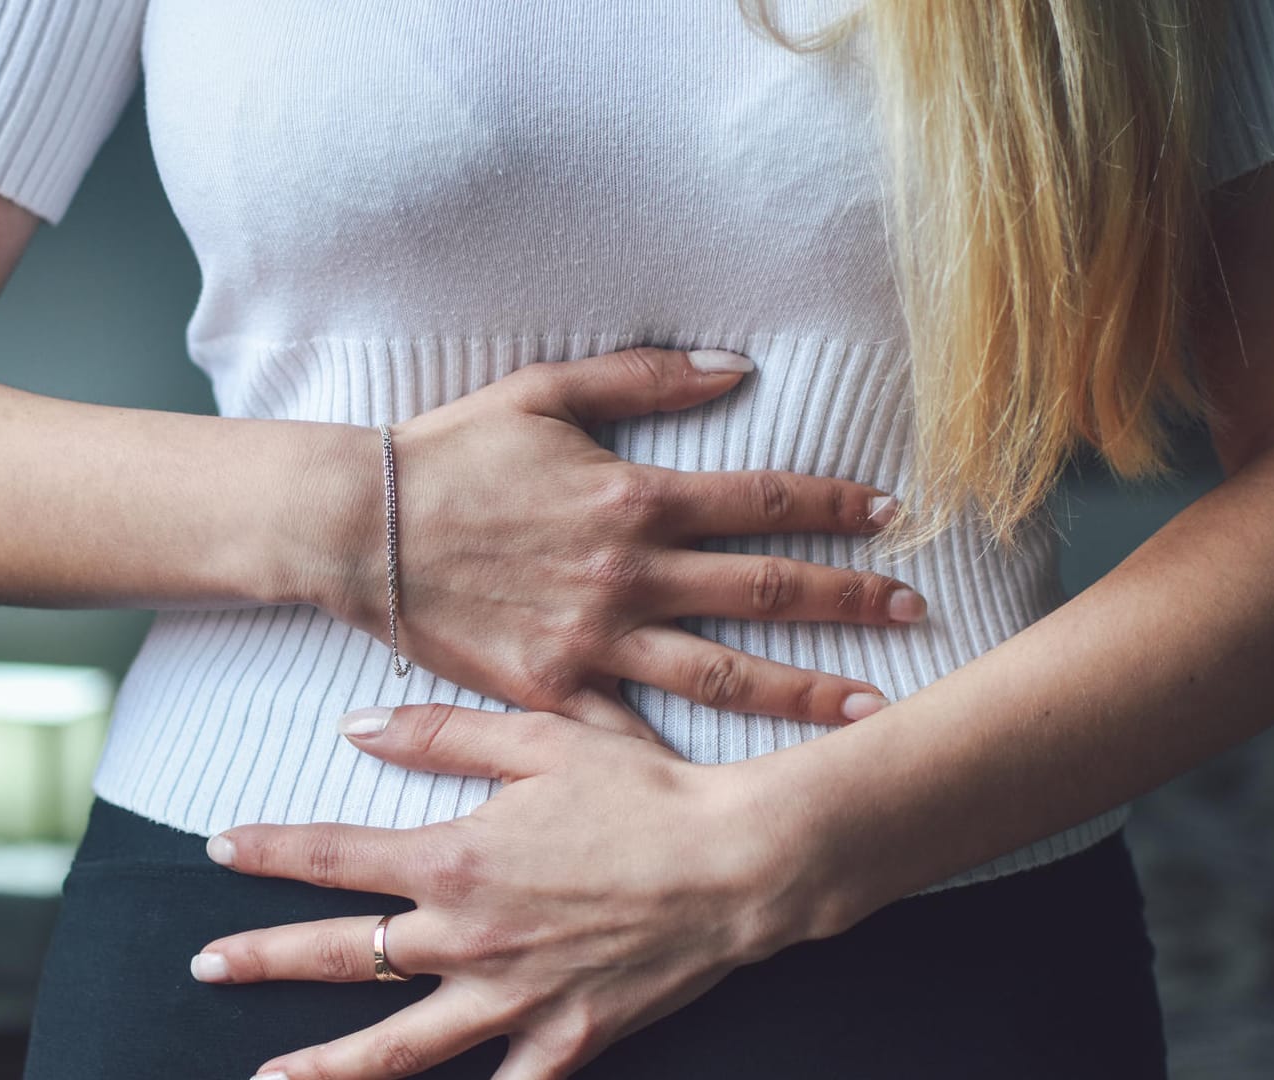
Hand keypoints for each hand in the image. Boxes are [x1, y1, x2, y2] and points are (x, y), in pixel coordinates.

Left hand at [194, 703, 818, 1079]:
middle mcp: (469, 937)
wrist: (738, 862)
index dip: (268, 852)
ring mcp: (513, 999)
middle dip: (262, 959)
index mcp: (457, 858)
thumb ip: (442, 732)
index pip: (333, 857)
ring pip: (399, 1048)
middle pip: (340, 958)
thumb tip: (355, 725)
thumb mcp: (545, 735)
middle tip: (206, 965)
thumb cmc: (646, 791)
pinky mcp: (565, 1039)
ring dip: (325, 1067)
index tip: (219, 849)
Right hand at [310, 347, 924, 736]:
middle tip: (914, 613)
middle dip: (850, 601)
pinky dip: (684, 754)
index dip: (835, 506)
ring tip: (870, 709)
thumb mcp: (545, 393)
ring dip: (802, 689)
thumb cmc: (452, 454)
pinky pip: (631, 727)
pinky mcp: (553, 690)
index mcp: (633, 496)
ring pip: (720, 673)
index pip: (763, 500)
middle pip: (764, 590)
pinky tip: (738, 777)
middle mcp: (628, 573)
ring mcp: (594, 639)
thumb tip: (736, 366)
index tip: (891, 515)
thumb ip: (646, 379)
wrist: (360, 529)